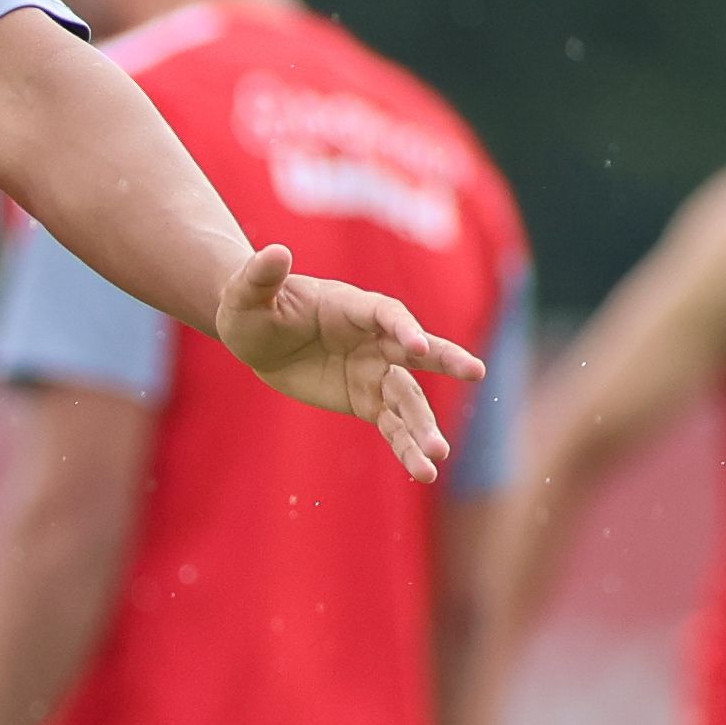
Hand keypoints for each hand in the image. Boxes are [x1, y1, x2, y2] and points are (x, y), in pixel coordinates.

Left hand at [213, 245, 478, 480]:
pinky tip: (425, 472)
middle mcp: (375, 339)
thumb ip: (262, 275)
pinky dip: (407, 449)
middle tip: (476, 372)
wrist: (259, 338)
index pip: (387, 314)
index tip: (416, 346)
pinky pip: (392, 427)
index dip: (403, 327)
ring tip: (439, 454)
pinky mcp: (367, 402)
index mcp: (354, 307)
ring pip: (408, 399)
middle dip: (445, 360)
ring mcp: (375, 372)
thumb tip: (275, 251)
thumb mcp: (249, 292)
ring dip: (424, 425)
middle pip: (417, 351)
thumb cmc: (255, 307)